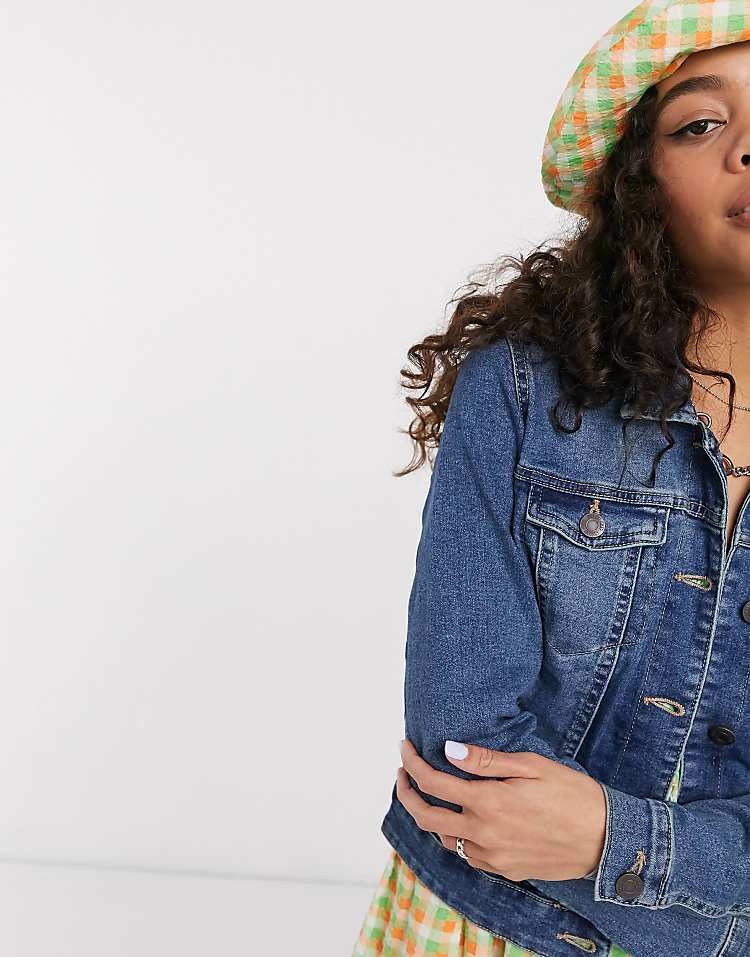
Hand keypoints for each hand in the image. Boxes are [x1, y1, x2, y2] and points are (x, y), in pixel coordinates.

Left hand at [396, 738, 605, 881]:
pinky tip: (463, 820)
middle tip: (402, 773)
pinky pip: (467, 855)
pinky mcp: (505, 870)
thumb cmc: (573, 794)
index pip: (432, 782)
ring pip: (444, 838)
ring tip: (430, 794)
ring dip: (430, 816)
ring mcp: (492, 856)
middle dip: (406, 792)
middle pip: (425, 816)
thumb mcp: (532, 766)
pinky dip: (456, 836)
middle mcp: (483, 833)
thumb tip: (448, 750)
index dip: (411, 763)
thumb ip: (486, 760)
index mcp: (488, 802)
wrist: (607, 840)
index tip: (404, 748)